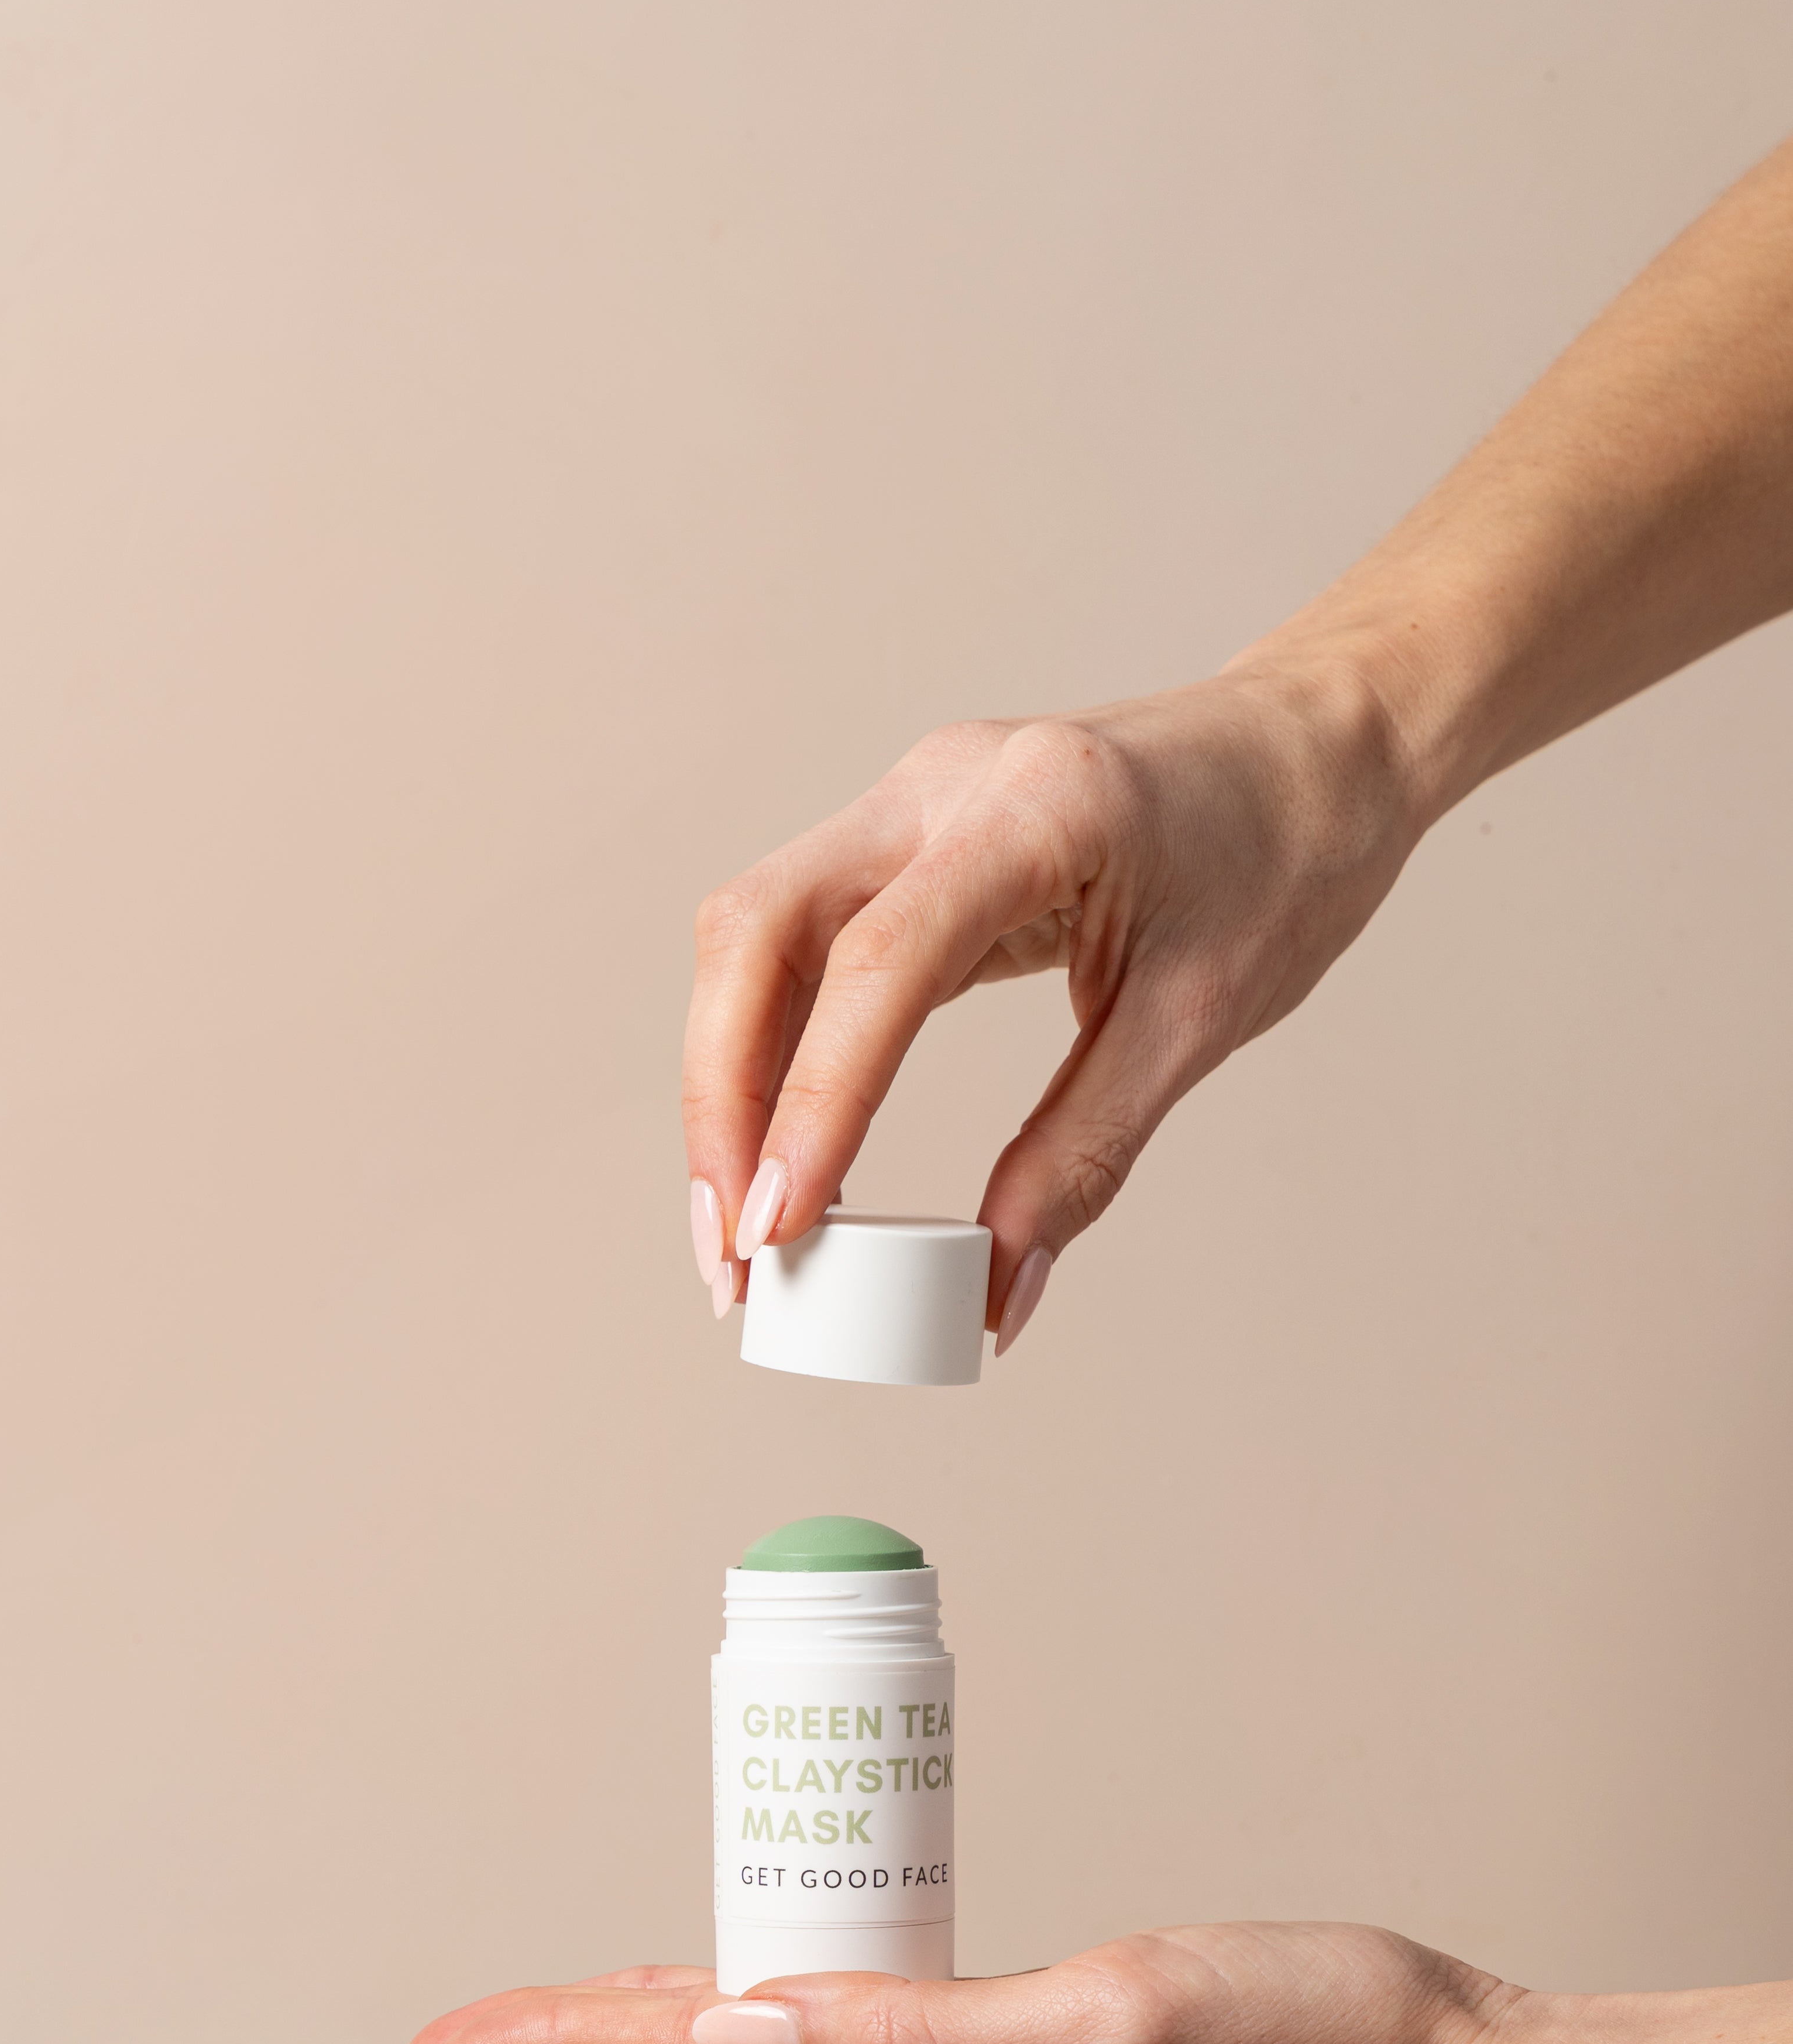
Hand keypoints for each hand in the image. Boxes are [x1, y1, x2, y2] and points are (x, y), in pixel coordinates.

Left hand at [395, 1924, 1792, 2043]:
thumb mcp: (1113, 2027)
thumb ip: (933, 2038)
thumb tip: (757, 2027)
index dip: (553, 2043)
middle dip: (578, 2036)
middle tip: (476, 2034)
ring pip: (780, 2021)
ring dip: (670, 2006)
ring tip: (586, 2000)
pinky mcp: (1037, 2014)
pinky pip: (870, 1985)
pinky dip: (794, 1955)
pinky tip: (791, 1948)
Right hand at [683, 659, 1429, 1343]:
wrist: (1319, 749)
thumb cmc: (1286, 855)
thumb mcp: (1201, 1018)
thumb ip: (1086, 1152)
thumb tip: (996, 1294)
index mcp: (1039, 806)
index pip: (878, 958)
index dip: (813, 1103)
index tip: (780, 1231)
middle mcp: (943, 785)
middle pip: (759, 932)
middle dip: (724, 1102)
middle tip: (734, 1253)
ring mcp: (911, 804)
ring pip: (758, 939)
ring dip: (733, 1084)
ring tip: (746, 1227)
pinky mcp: (907, 841)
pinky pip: (803, 946)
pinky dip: (779, 1052)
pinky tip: (793, 1150)